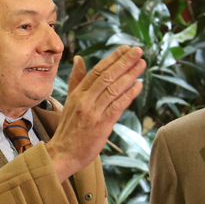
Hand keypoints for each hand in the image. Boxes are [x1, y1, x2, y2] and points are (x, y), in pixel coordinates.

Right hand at [45, 46, 145, 182]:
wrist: (62, 154)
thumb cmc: (68, 129)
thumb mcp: (70, 101)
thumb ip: (76, 80)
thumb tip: (79, 59)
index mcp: (77, 93)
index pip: (97, 70)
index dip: (112, 58)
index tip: (125, 48)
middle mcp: (84, 100)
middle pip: (107, 76)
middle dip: (124, 62)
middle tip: (138, 51)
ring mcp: (93, 112)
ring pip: (113, 89)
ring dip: (130, 75)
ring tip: (142, 64)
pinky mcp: (101, 125)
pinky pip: (117, 106)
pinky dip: (128, 94)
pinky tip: (138, 85)